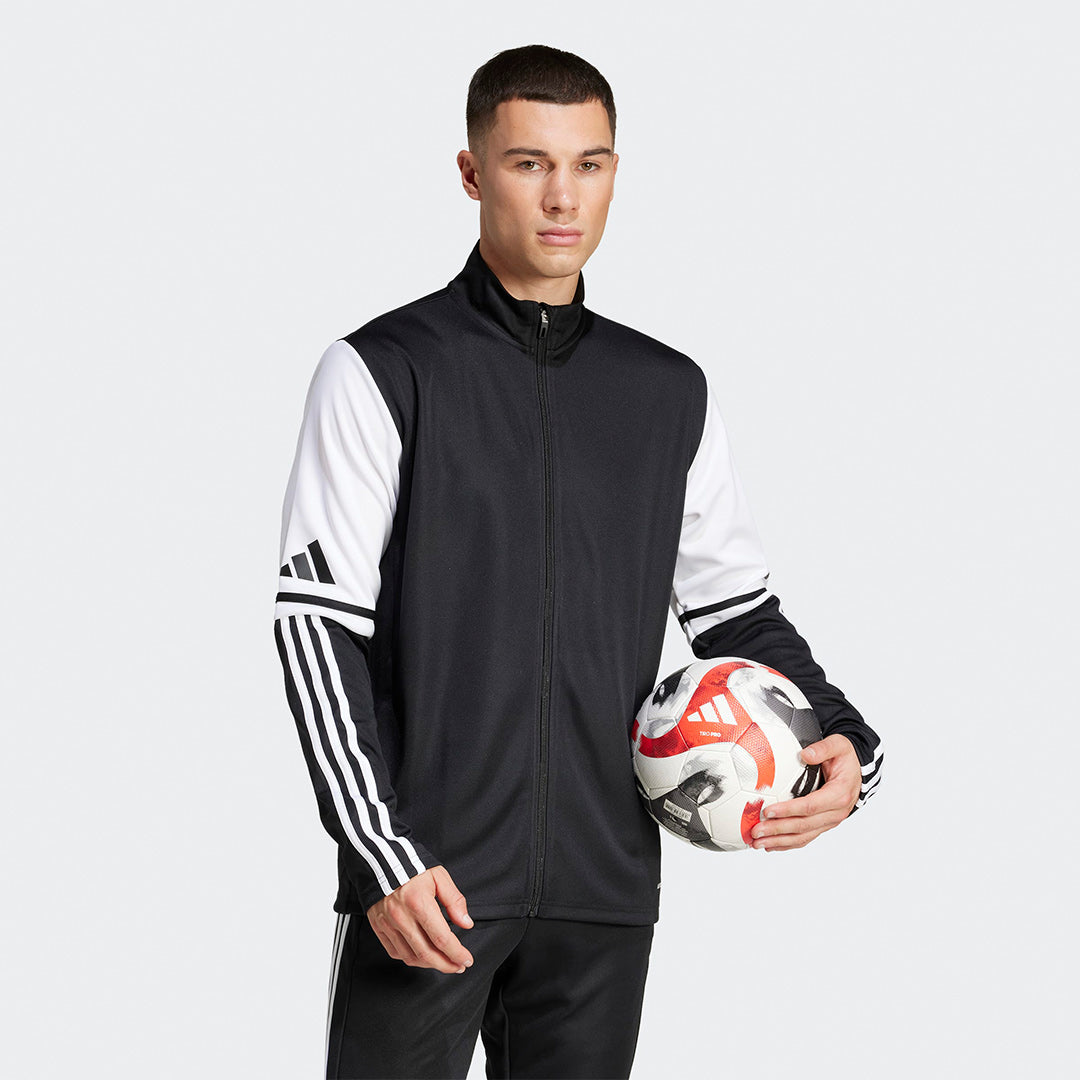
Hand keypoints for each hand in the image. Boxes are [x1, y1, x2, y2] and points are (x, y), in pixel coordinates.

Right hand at [366, 865, 474, 972]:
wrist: (381, 861)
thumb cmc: (412, 867)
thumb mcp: (439, 876)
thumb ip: (454, 900)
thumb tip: (466, 923)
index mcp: (419, 903)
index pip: (442, 938)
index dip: (457, 953)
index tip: (467, 959)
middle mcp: (401, 917)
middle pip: (427, 953)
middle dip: (446, 964)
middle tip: (458, 966)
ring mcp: (388, 924)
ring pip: (411, 957)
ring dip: (430, 965)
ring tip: (443, 962)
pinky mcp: (378, 927)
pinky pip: (395, 952)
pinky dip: (411, 958)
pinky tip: (422, 955)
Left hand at [750, 733, 860, 850]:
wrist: (858, 771)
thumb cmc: (846, 758)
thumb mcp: (839, 746)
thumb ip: (823, 749)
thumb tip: (805, 754)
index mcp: (838, 794)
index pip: (810, 806)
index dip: (788, 810)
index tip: (768, 811)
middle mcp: (835, 813)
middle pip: (803, 825)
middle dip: (778, 830)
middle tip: (755, 831)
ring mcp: (830, 821)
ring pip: (803, 836)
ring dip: (779, 841)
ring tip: (757, 843)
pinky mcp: (823, 825)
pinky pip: (805, 838)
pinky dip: (787, 844)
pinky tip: (771, 845)